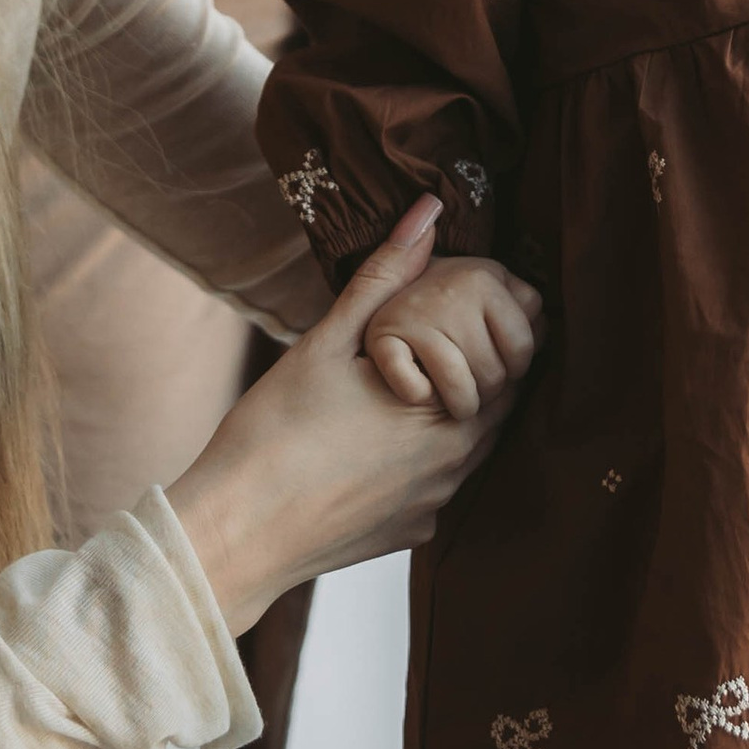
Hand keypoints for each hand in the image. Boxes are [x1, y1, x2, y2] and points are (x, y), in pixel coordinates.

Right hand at [170, 200, 538, 630]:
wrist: (235, 535)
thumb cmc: (274, 433)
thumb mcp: (327, 343)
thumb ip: (384, 277)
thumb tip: (429, 213)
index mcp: (449, 411)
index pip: (513, 360)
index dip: (495, 329)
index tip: (466, 308)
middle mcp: (457, 465)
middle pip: (496, 401)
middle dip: (475, 366)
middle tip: (433, 340)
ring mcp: (436, 504)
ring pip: (470, 443)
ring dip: (451, 411)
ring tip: (403, 386)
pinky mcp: (412, 533)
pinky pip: (436, 485)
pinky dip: (421, 457)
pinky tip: (375, 443)